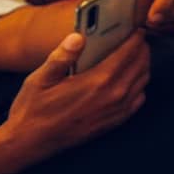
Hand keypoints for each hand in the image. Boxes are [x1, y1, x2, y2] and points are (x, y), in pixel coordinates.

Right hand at [1, 30, 149, 162]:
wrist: (30, 144)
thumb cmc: (33, 110)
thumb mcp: (40, 79)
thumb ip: (61, 57)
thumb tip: (78, 36)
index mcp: (98, 81)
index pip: (129, 52)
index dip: (136, 37)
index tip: (137, 29)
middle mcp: (113, 96)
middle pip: (141, 64)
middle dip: (141, 48)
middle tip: (136, 39)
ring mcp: (116, 110)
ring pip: (143, 81)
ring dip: (142, 65)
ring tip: (133, 55)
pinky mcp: (114, 122)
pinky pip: (138, 99)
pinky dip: (139, 85)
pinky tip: (128, 80)